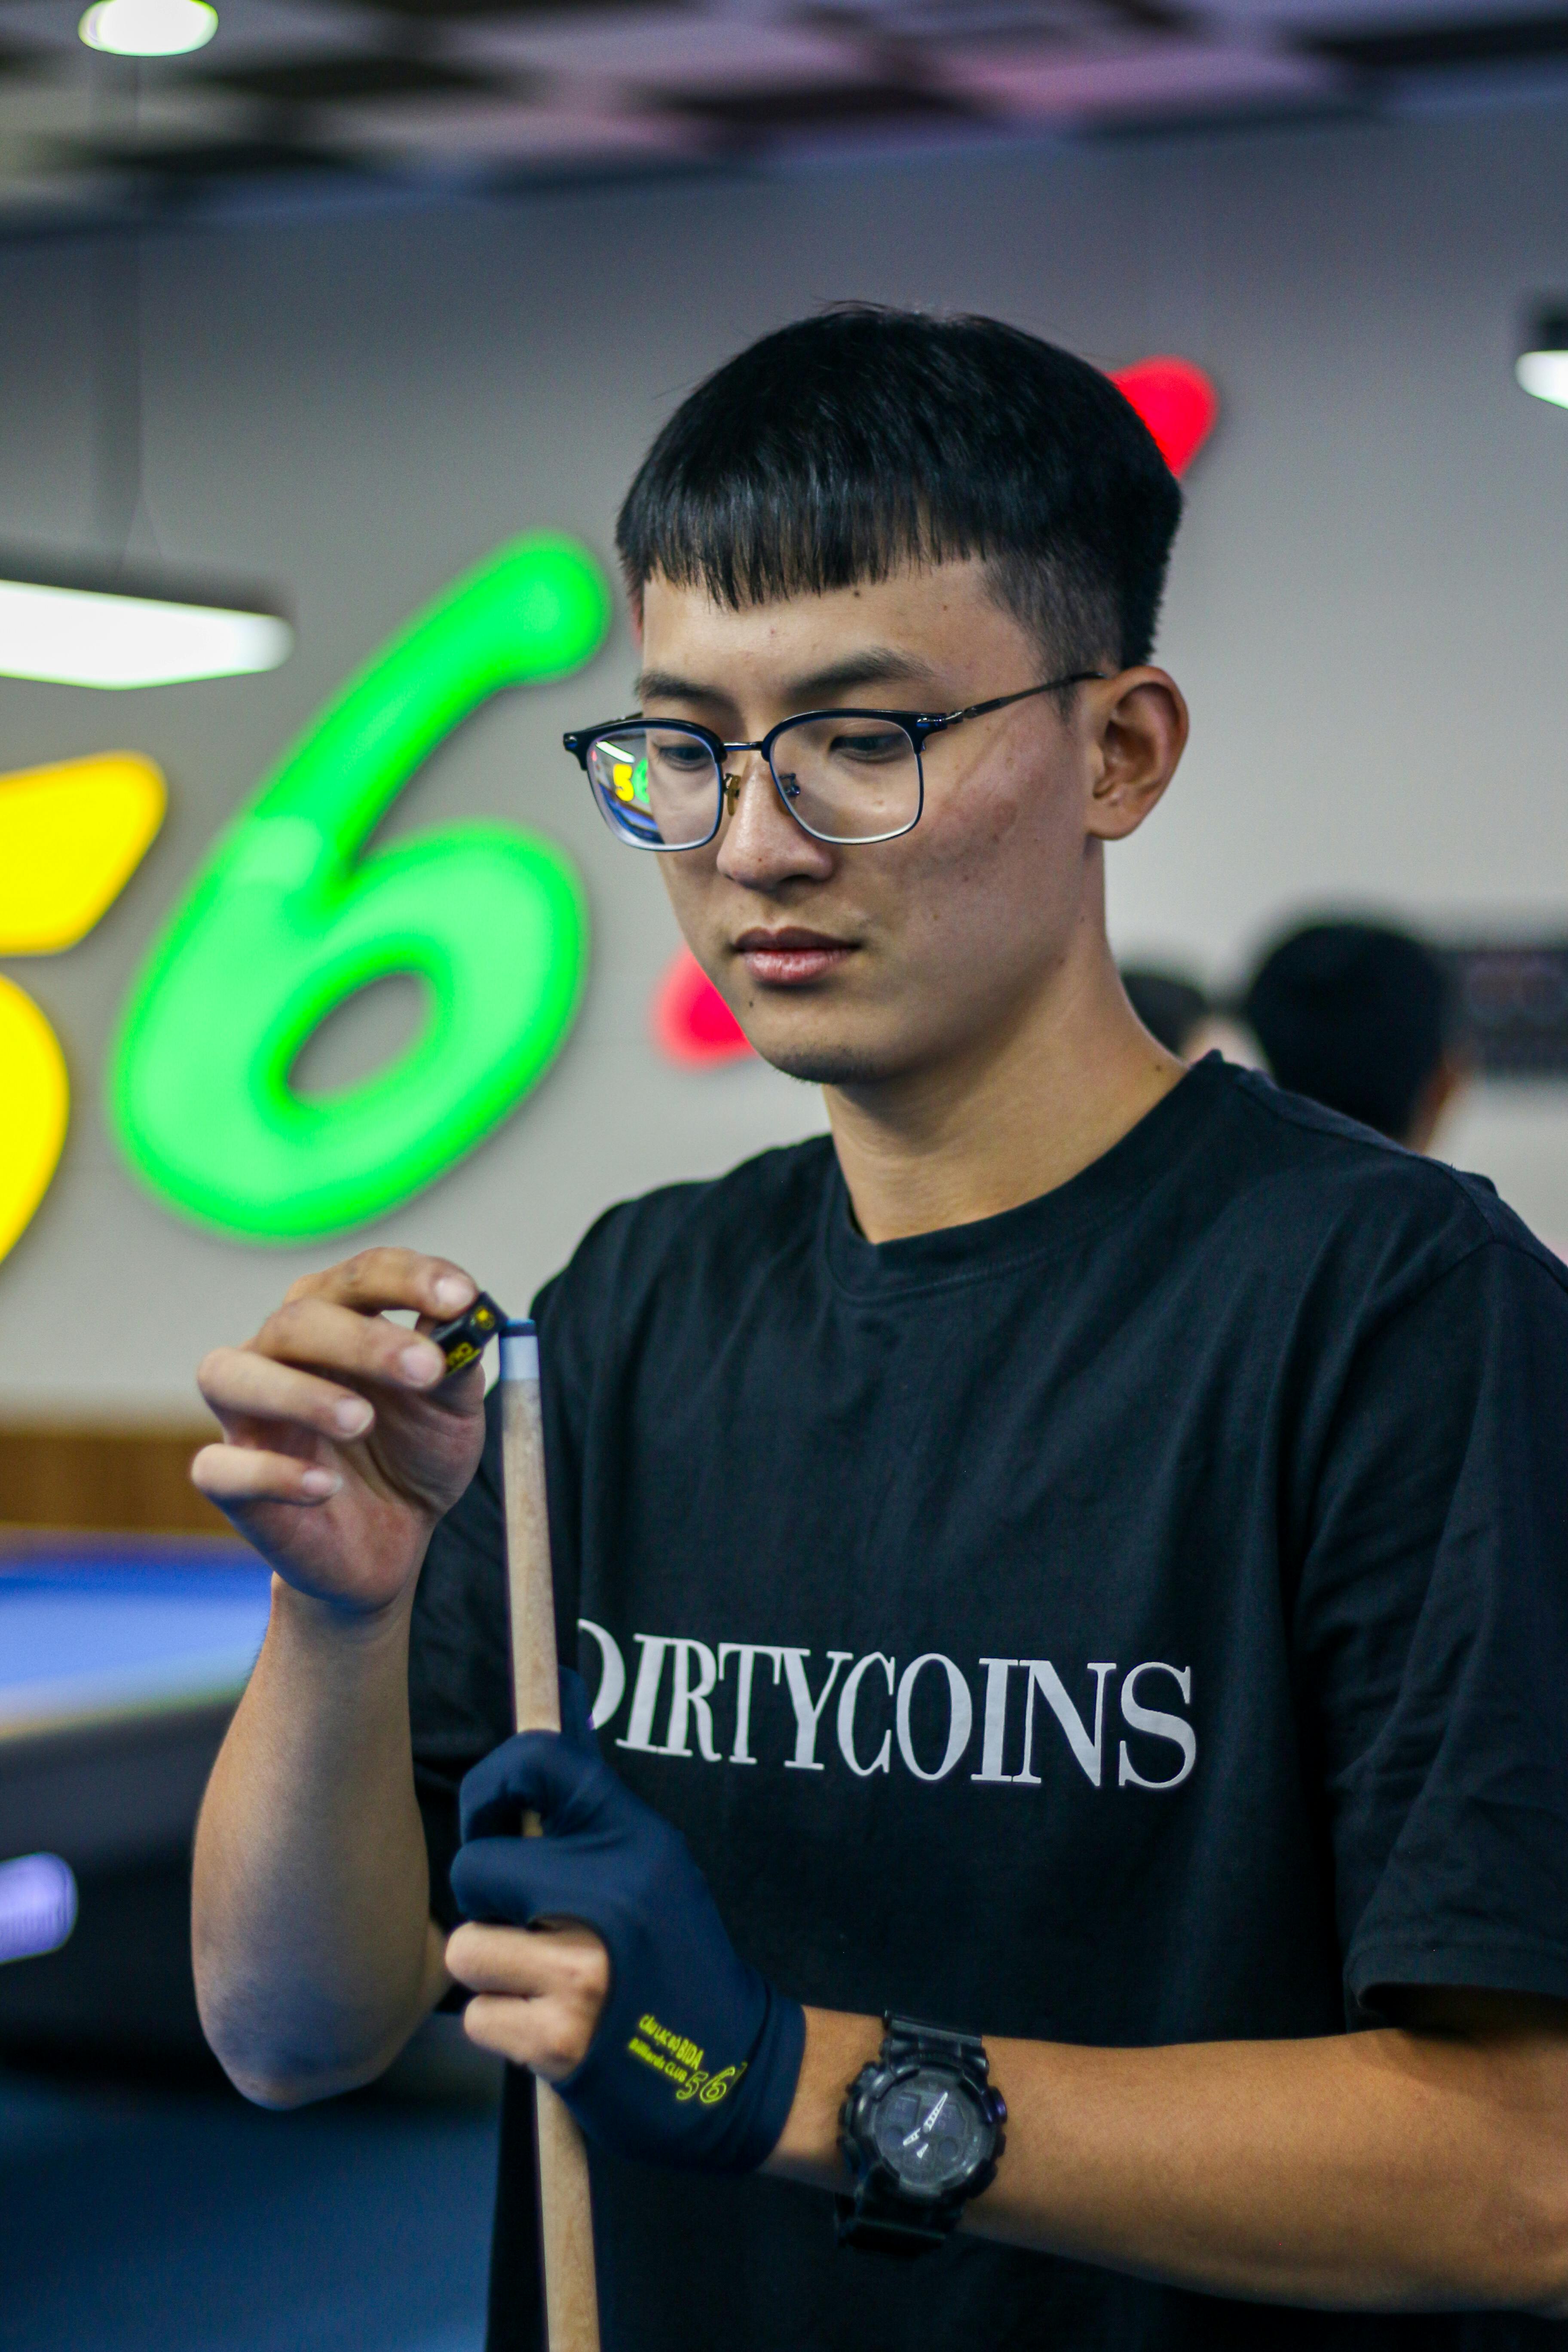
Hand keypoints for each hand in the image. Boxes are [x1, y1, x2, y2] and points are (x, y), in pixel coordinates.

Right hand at [192, 1249, 488, 1614]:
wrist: (393, 1542)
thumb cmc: (415, 1454)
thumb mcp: (453, 1410)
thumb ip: (456, 1362)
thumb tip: (466, 1312)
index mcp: (338, 1318)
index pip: (361, 1276)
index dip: (409, 1278)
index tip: (462, 1297)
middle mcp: (279, 1353)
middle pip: (296, 1319)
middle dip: (363, 1339)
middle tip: (426, 1370)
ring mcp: (247, 1415)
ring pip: (229, 1374)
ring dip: (298, 1393)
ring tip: (362, 1421)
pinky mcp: (230, 1480)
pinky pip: (219, 1467)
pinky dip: (269, 1474)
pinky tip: (325, 1487)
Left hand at [448, 1677, 805, 2172]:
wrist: (734, 2070)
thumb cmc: (677, 1956)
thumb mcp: (653, 1860)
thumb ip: (594, 1790)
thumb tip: (563, 1682)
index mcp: (634, 1839)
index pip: (537, 1760)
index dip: (490, 1786)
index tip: (493, 1822)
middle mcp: (609, 1893)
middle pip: (474, 1867)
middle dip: (488, 1904)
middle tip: (533, 1928)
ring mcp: (583, 1969)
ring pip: (466, 1949)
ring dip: (494, 1975)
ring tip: (546, 1984)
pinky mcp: (560, 2041)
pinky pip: (476, 2017)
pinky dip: (504, 2031)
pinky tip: (554, 2032)